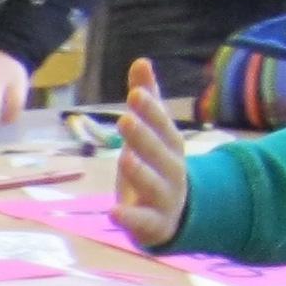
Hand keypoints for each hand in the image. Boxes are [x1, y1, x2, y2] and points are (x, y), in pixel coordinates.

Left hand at [115, 60, 191, 247]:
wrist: (173, 214)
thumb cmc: (155, 165)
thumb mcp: (150, 133)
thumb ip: (147, 100)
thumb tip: (141, 61)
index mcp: (170, 147)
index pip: (162, 126)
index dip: (150, 110)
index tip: (135, 93)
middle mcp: (172, 171)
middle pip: (160, 153)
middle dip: (144, 136)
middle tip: (124, 118)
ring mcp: (164, 198)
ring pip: (154, 184)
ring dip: (140, 171)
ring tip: (124, 157)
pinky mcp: (153, 224)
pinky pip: (143, 220)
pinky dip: (129, 217)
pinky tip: (112, 211)